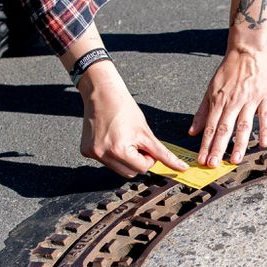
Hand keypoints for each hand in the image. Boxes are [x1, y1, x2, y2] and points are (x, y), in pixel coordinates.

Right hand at [78, 62, 186, 178]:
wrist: (102, 93)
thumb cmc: (125, 109)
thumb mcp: (146, 133)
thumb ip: (163, 153)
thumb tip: (181, 168)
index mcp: (119, 150)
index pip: (142, 169)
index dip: (148, 158)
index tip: (146, 146)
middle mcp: (103, 154)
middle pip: (130, 173)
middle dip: (137, 161)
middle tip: (136, 143)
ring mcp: (93, 154)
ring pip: (118, 169)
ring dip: (125, 160)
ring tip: (124, 140)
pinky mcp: (85, 151)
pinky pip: (106, 162)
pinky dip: (112, 155)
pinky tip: (112, 139)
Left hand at [189, 45, 266, 166]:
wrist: (247, 52)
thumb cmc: (229, 71)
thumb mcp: (211, 90)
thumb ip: (202, 112)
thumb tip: (192, 132)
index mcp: (219, 101)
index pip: (211, 127)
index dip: (205, 144)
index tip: (201, 159)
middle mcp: (233, 102)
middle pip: (224, 129)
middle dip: (217, 148)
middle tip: (213, 164)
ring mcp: (250, 101)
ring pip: (243, 125)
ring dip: (239, 144)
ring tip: (234, 160)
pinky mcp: (265, 98)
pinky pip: (265, 117)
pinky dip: (264, 130)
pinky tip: (263, 144)